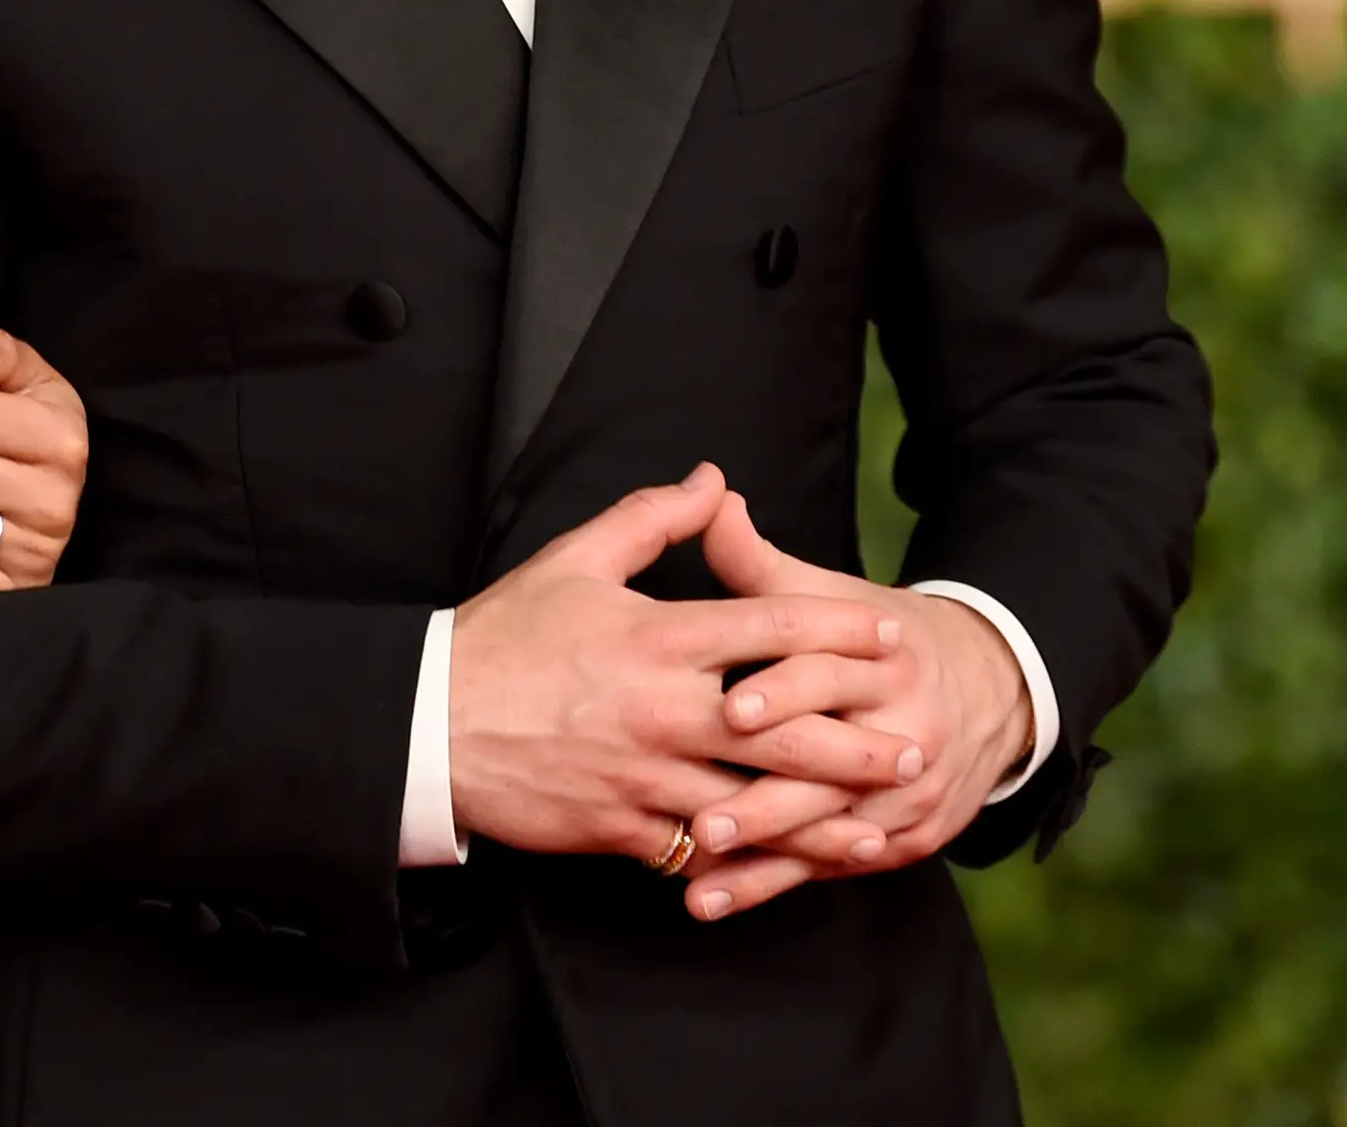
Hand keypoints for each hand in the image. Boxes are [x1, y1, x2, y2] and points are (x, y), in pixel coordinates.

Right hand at [446, 465, 920, 870]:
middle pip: (786, 729)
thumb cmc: (501, 638)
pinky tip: (789, 866)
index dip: (839, 629)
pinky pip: (700, 852)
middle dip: (859, 743)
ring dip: (825, 817)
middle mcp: (662, 709)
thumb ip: (651, 520)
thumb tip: (714, 479)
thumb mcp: (571, 561)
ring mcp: (646, 776)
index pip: (770, 627)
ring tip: (879, 822)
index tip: (891, 636)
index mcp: (656, 637)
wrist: (430, 725)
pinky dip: (749, 863)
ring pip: (757, 805)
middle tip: (916, 748)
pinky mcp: (623, 829)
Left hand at [673, 492, 1034, 920]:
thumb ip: (765, 564)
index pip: (831, 678)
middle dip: (770, 797)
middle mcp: (903, 733)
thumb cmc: (882, 638)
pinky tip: (712, 898)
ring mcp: (908, 795)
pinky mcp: (902, 839)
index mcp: (885, 663)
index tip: (730, 708)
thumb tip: (711, 499)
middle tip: (704, 817)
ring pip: (831, 829)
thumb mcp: (836, 596)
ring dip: (766, 854)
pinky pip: (833, 865)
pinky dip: (775, 883)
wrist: (992, 691)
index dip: (783, 690)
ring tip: (700, 863)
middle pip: (834, 768)